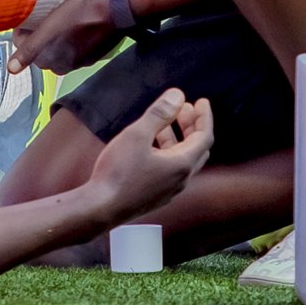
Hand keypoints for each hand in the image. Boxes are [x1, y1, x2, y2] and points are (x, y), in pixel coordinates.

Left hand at [12, 0, 122, 75]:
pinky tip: (72, 27)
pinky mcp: (91, 56)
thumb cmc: (79, 14)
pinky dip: (67, 41)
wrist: (115, 11)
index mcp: (51, 61)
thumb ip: (30, 49)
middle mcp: (63, 66)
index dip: (22, 32)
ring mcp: (79, 62)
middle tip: (39, 17)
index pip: (25, 49)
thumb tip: (11, 70)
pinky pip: (71, 50)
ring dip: (52, 38)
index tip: (25, 17)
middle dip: (36, 36)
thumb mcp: (49, 28)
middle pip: (40, 51)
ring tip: (55, 20)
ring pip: (56, 50)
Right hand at [86, 89, 213, 223]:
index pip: (204, 137)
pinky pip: (170, 170)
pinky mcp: (156, 196)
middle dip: (192, 127)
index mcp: (182, 165)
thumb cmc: (119, 171)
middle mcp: (180, 180)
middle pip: (196, 149)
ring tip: (164, 124)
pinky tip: (150, 147)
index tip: (201, 101)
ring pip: (182, 160)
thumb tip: (178, 96)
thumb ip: (159, 114)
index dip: (204, 117)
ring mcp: (168, 191)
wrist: (101, 209)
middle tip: (183, 109)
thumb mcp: (137, 135)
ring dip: (177, 139)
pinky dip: (168, 152)